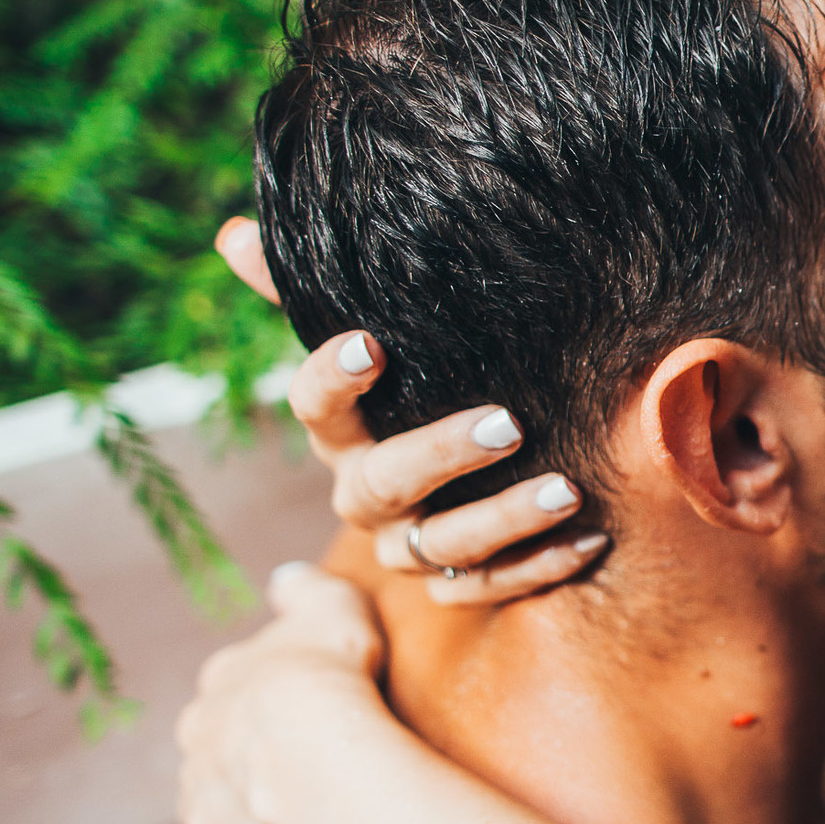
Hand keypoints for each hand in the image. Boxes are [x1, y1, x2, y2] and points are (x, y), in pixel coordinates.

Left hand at [171, 563, 388, 823]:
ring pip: (203, 794)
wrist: (310, 734)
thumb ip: (306, 589)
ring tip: (249, 819)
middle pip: (212, 741)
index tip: (292, 701)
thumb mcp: (329, 603)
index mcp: (228, 678)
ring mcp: (202, 783)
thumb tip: (284, 578)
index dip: (268, 693)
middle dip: (233, 750)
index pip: (237, 683)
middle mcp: (202, 729)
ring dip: (221, 804)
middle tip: (270, 763)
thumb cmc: (329, 667)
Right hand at [219, 216, 607, 603]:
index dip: (334, 381)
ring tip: (568, 489)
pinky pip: (491, 588)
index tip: (371, 345)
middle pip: (384, 484)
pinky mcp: (461, 584)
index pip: (315, 410)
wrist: (471, 473)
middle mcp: (367, 497)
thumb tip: (232, 235)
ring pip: (443, 547)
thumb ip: (311, 292)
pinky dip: (541, 566)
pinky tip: (592, 537)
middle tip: (508, 425)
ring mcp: (410, 547)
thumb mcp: (380, 336)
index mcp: (343, 436)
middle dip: (442, 454)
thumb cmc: (416, 391)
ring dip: (507, 519)